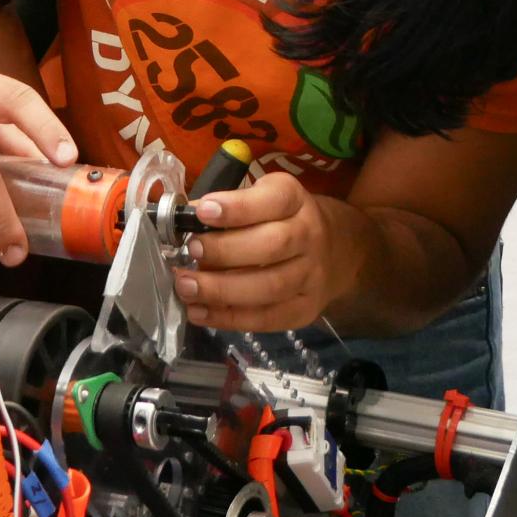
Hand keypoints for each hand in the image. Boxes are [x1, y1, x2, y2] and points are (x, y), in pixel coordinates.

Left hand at [173, 174, 337, 329]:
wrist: (333, 249)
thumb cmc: (280, 219)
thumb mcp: (262, 198)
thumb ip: (229, 206)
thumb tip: (184, 220)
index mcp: (295, 200)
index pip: (273, 200)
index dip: (238, 208)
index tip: (202, 211)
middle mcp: (309, 235)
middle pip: (272, 246)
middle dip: (226, 251)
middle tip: (190, 251)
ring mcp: (311, 275)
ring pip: (269, 287)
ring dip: (222, 290)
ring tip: (186, 286)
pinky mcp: (305, 309)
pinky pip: (267, 318)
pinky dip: (229, 318)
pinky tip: (199, 312)